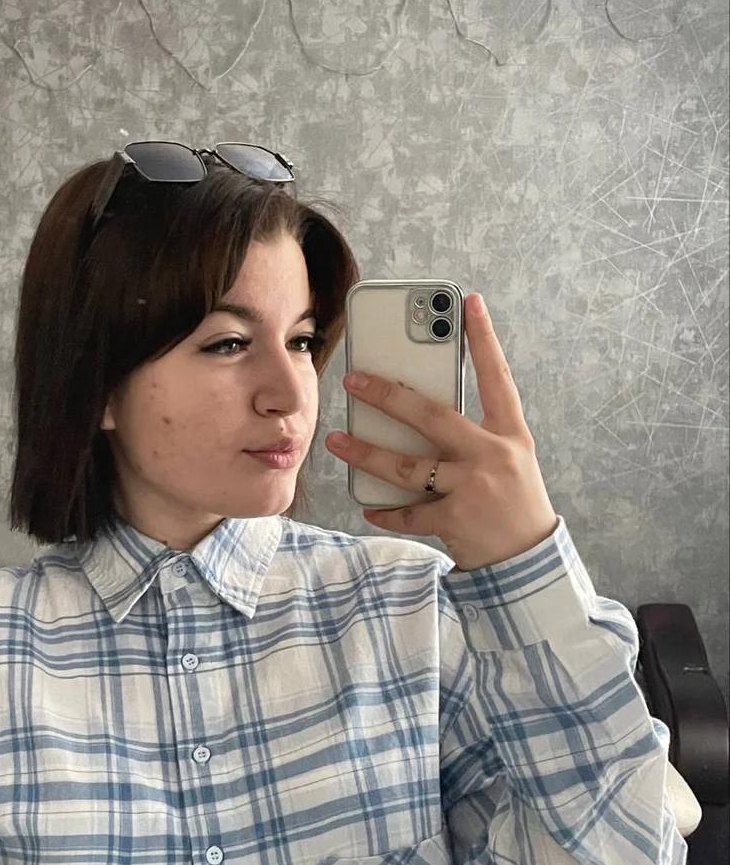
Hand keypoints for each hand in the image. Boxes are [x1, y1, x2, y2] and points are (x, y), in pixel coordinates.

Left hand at [325, 293, 557, 570]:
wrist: (529, 561)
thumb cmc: (512, 501)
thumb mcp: (507, 459)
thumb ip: (473, 434)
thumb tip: (415, 409)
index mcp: (510, 434)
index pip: (497, 377)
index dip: (484, 339)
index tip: (468, 302)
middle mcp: (493, 456)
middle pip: (433, 416)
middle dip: (388, 395)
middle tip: (354, 379)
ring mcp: (472, 489)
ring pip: (406, 466)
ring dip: (365, 452)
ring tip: (336, 440)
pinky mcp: (455, 520)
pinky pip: (408, 512)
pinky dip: (385, 511)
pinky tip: (367, 506)